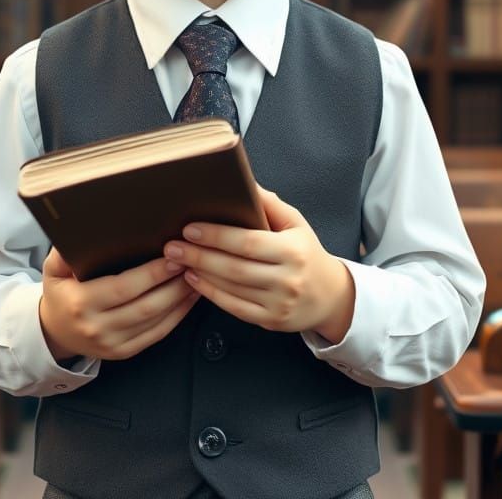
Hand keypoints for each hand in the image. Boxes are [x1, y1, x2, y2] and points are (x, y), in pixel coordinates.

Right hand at [38, 247, 200, 362]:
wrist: (53, 332)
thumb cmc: (60, 294)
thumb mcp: (54, 269)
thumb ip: (65, 251)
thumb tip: (83, 228)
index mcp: (81, 302)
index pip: (124, 287)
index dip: (152, 274)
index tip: (173, 257)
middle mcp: (98, 326)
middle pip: (146, 306)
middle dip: (173, 284)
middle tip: (191, 262)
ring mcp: (112, 343)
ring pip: (156, 322)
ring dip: (180, 299)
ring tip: (196, 276)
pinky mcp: (124, 352)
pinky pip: (157, 334)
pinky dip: (177, 316)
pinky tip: (188, 299)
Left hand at [163, 185, 355, 341]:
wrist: (329, 296)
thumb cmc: (306, 252)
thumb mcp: (295, 223)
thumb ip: (268, 204)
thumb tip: (242, 180)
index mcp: (293, 250)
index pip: (249, 242)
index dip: (217, 236)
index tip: (190, 228)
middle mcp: (287, 279)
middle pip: (235, 268)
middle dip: (200, 255)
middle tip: (172, 245)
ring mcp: (278, 303)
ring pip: (231, 289)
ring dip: (200, 273)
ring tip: (177, 259)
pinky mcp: (270, 321)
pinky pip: (234, 307)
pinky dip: (210, 293)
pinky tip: (193, 279)